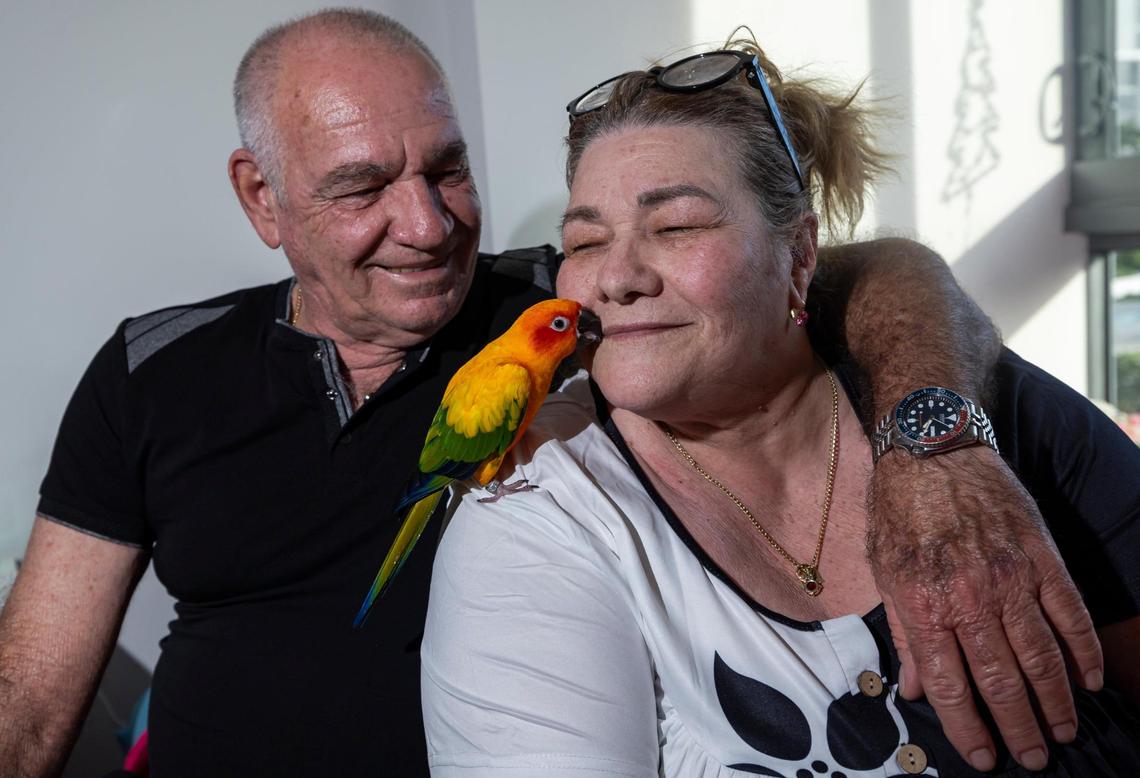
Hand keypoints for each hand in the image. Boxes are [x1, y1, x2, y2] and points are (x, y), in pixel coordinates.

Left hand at [868, 446, 1102, 771]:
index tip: (982, 757)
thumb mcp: (884, 573)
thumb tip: (910, 689)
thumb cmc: (899, 511)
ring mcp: (1010, 576)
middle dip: (1018, 728)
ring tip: (1063, 731)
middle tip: (1033, 757)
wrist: (930, 449)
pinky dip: (1082, 650)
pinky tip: (1088, 679)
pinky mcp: (1040, 555)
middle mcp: (968, 597)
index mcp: (923, 605)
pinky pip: (1069, 613)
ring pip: (1040, 655)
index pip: (950, 685)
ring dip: (1055, 701)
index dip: (968, 728)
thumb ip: (902, 635)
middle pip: (1000, 680)